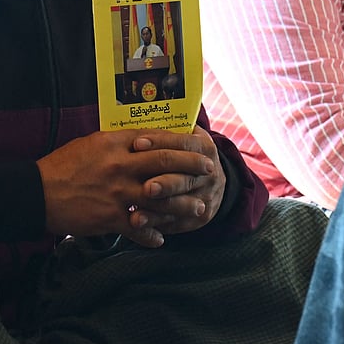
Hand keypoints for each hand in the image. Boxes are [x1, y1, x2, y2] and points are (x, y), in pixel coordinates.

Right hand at [36, 127, 220, 244]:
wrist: (36, 192)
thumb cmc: (62, 166)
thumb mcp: (90, 144)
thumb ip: (117, 142)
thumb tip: (142, 139)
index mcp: (114, 143)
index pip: (156, 137)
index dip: (180, 142)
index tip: (198, 145)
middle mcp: (119, 165)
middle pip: (166, 163)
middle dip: (192, 166)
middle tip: (209, 170)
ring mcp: (117, 192)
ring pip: (161, 198)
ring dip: (183, 205)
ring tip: (198, 208)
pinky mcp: (110, 217)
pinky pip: (141, 228)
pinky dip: (153, 236)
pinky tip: (161, 239)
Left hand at [124, 127, 224, 246]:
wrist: (210, 178)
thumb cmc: (181, 153)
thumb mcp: (181, 138)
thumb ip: (164, 133)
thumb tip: (133, 118)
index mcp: (204, 146)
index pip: (182, 142)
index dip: (159, 142)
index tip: (136, 144)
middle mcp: (210, 172)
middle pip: (183, 177)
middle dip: (163, 183)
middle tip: (145, 188)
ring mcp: (206, 196)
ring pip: (179, 204)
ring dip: (156, 210)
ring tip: (134, 214)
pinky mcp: (199, 217)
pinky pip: (176, 222)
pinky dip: (156, 224)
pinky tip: (137, 225)